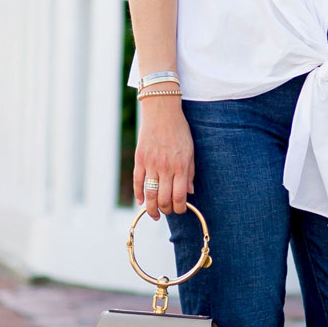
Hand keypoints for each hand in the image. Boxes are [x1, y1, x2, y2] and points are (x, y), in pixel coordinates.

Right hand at [133, 99, 193, 220]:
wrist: (162, 112)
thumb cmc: (179, 131)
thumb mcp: (190, 151)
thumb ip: (190, 173)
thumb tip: (189, 192)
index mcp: (180, 166)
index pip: (179, 196)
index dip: (180, 208)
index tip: (181, 210)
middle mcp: (165, 167)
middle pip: (164, 199)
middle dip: (166, 210)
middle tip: (168, 211)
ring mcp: (151, 164)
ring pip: (149, 194)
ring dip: (152, 209)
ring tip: (155, 214)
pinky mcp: (139, 159)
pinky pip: (137, 182)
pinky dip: (138, 194)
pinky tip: (141, 201)